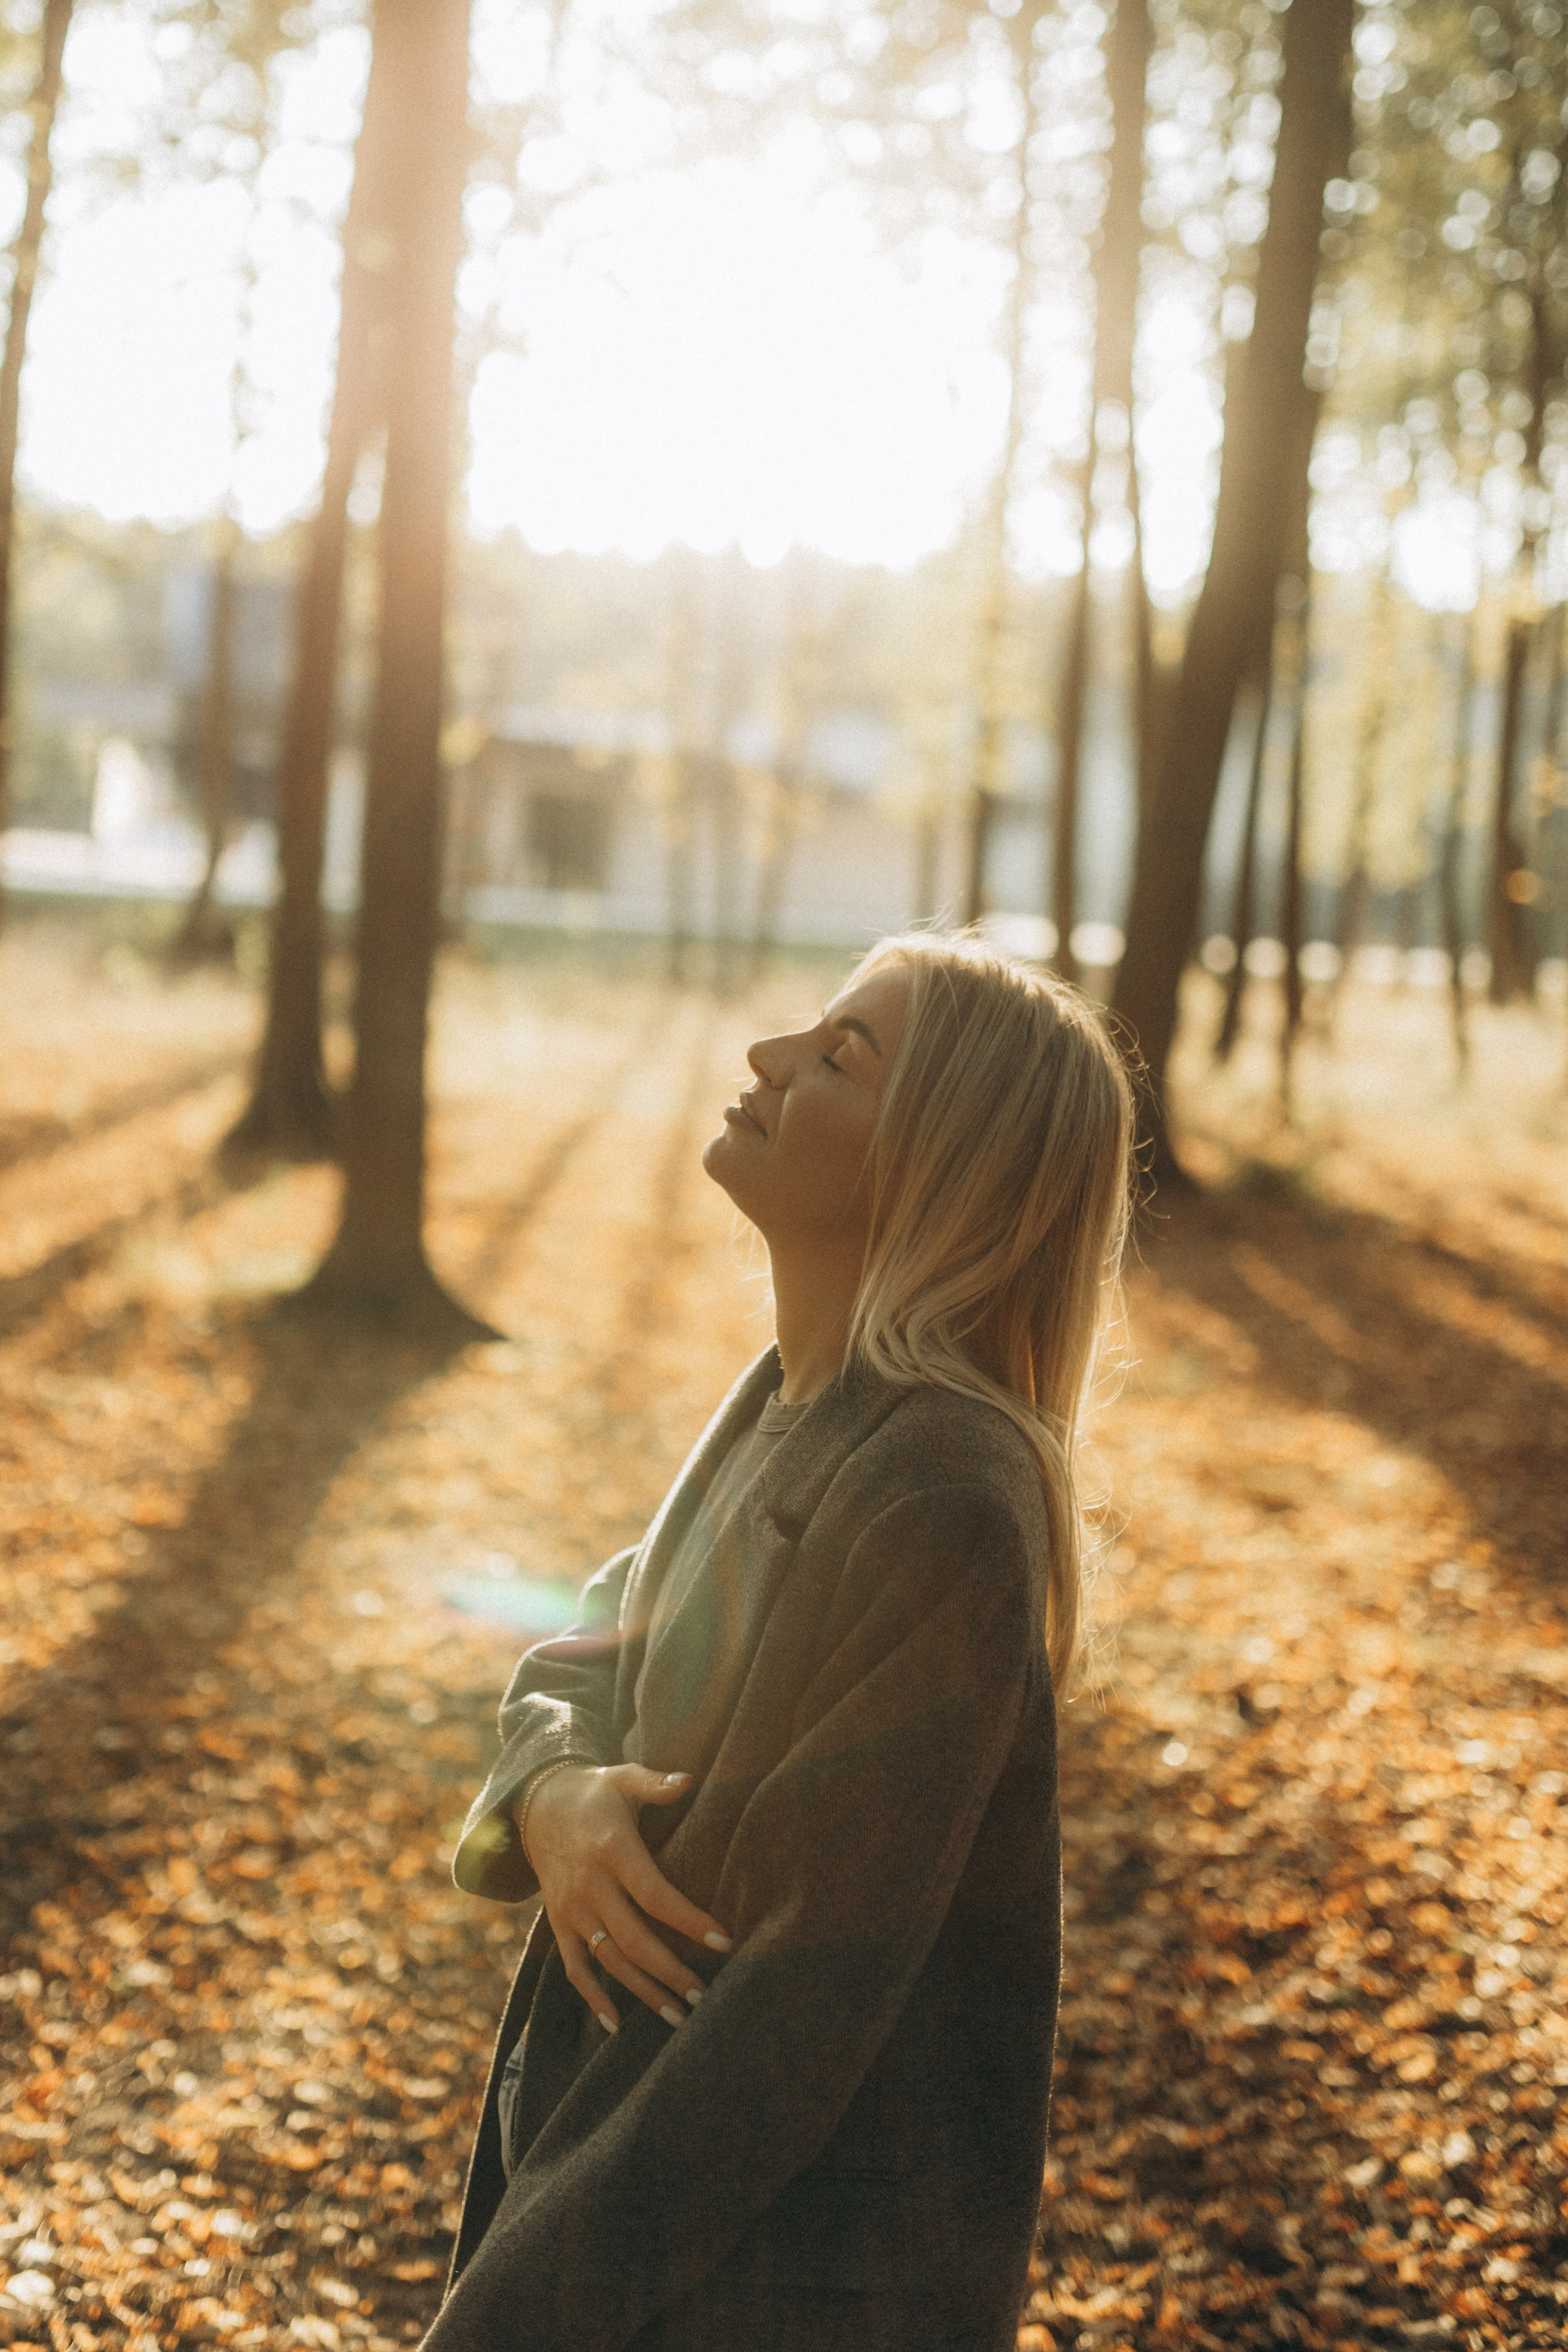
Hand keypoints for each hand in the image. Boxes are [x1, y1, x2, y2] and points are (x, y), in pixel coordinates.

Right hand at [519, 1762, 731, 2034]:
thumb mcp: (622, 1777)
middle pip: (633, 1939)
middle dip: (670, 1972)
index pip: (654, 1894)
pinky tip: (617, 2025)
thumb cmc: (594, 1792)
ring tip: (677, 2017)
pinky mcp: (558, 1923)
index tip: (723, 1942)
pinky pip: (573, 1967)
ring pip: (608, 1960)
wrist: (536, 1804)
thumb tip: (689, 1779)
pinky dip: (592, 1998)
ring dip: (642, 1992)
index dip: (688, 1920)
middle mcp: (589, 1885)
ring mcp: (571, 1909)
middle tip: (704, 1997)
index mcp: (612, 1850)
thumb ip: (655, 1782)